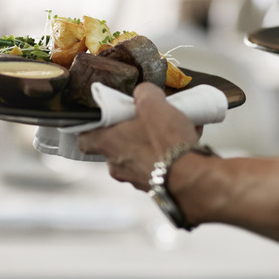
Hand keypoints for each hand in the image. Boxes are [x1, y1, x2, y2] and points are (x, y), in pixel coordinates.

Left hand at [78, 82, 199, 190]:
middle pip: (117, 144)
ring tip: (173, 127)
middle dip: (132, 131)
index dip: (93, 127)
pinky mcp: (157, 186)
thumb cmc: (167, 143)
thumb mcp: (152, 102)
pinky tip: (186, 139)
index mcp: (108, 144)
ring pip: (140, 155)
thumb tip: (144, 93)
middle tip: (146, 119)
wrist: (192, 176)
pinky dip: (168, 154)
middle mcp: (118, 165)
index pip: (85, 139)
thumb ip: (144, 92)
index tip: (104, 118)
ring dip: (152, 142)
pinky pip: (159, 165)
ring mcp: (136, 178)